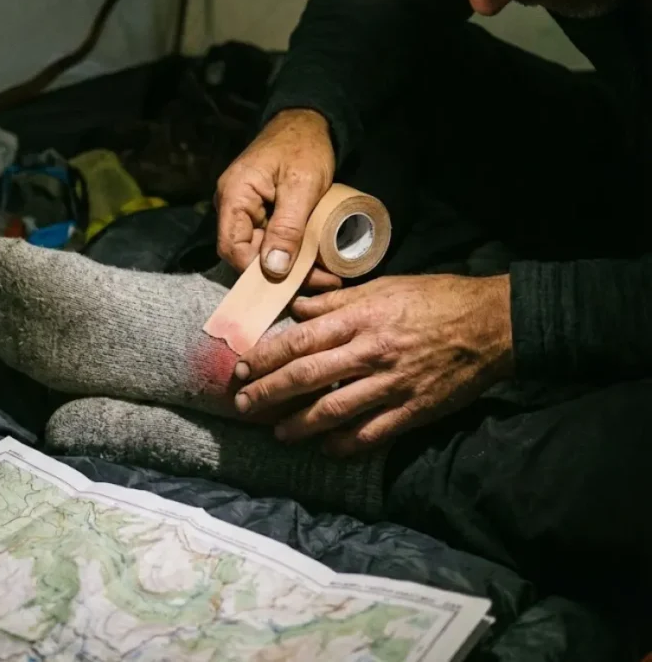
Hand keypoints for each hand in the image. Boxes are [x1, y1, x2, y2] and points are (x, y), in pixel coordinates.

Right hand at [215, 109, 340, 290]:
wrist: (308, 120)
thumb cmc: (304, 146)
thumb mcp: (301, 187)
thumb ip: (287, 228)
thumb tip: (274, 270)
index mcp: (234, 197)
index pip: (232, 248)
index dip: (257, 272)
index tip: (292, 283)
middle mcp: (232, 205)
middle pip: (246, 253)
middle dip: (281, 273)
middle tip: (321, 280)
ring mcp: (245, 208)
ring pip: (260, 249)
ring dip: (290, 265)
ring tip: (324, 273)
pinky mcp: (260, 210)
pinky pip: (269, 238)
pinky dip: (291, 251)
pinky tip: (314, 259)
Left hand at [233, 274, 513, 455]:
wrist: (494, 324)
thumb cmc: (436, 298)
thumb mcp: (383, 287)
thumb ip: (336, 302)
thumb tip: (297, 310)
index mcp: (361, 319)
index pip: (299, 341)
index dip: (264, 358)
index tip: (240, 369)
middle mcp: (370, 353)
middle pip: (306, 377)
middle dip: (268, 394)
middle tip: (243, 405)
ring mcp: (392, 385)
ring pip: (333, 411)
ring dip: (298, 425)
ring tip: (277, 432)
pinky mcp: (413, 410)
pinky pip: (371, 433)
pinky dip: (345, 444)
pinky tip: (326, 448)